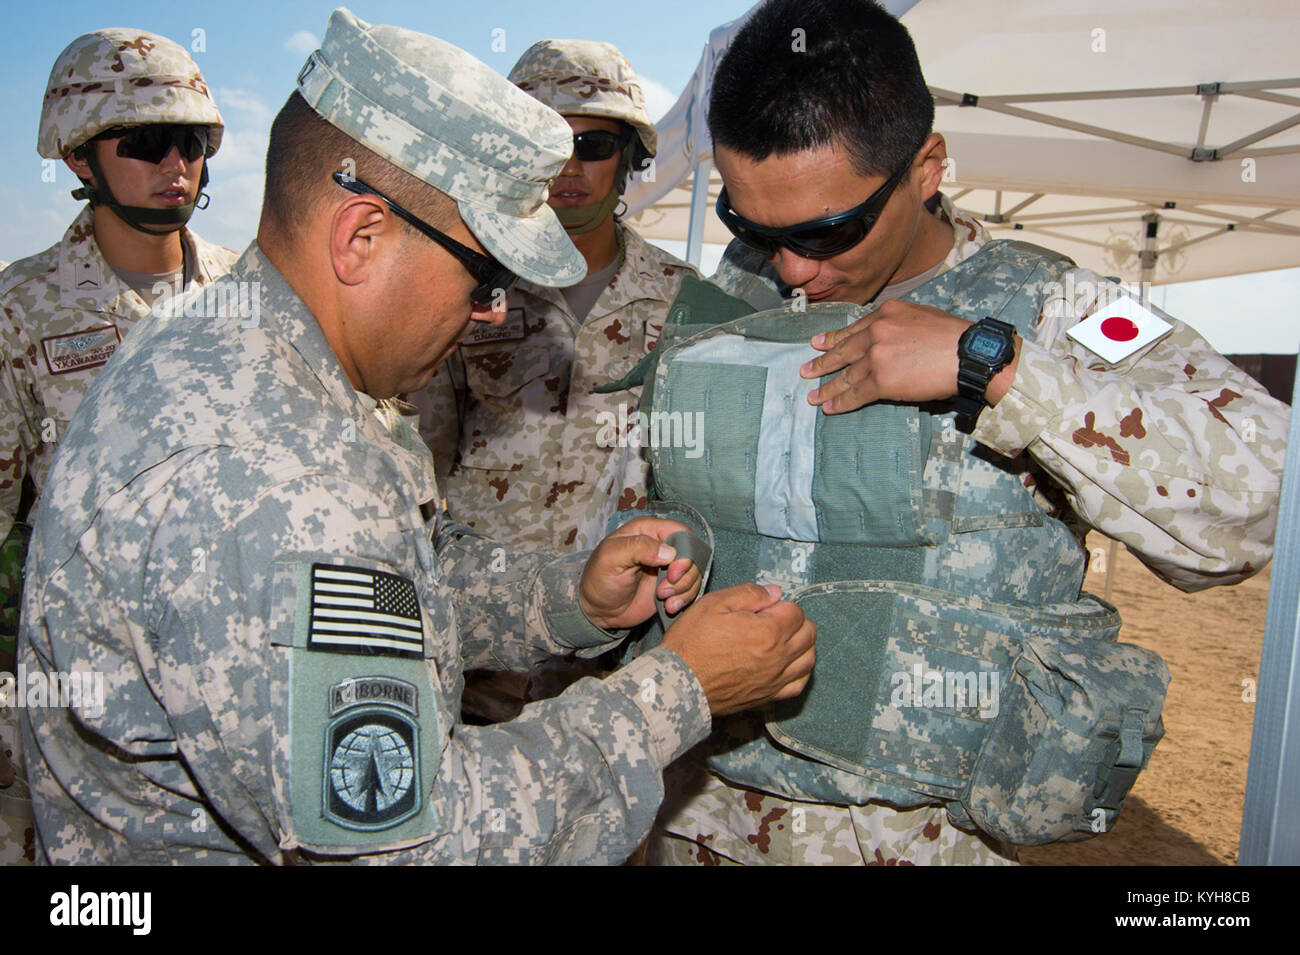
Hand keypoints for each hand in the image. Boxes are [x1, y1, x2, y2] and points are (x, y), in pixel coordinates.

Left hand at [579, 517, 702, 630]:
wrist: (598, 610)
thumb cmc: (599, 579)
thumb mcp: (611, 558)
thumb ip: (638, 548)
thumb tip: (669, 553)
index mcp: (647, 530)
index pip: (680, 531)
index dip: (684, 551)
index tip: (673, 572)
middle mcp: (662, 546)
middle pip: (692, 553)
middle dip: (684, 574)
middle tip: (664, 590)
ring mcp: (668, 567)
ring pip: (695, 573)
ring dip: (684, 589)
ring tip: (664, 599)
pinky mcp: (672, 586)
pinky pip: (691, 589)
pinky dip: (684, 599)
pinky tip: (669, 607)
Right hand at [660, 583, 815, 715]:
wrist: (678, 684)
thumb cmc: (693, 643)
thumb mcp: (714, 604)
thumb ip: (749, 594)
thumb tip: (774, 593)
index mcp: (769, 632)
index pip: (796, 611)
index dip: (779, 605)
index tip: (763, 608)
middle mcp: (779, 657)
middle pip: (809, 633)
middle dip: (795, 622)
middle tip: (773, 620)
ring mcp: (776, 679)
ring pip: (809, 659)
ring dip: (801, 645)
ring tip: (782, 640)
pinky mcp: (768, 696)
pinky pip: (799, 684)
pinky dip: (799, 671)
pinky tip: (787, 664)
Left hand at [799, 300, 1019, 413]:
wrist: (968, 354)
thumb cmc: (954, 336)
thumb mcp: (921, 315)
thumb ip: (898, 323)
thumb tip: (889, 336)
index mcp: (886, 313)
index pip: (854, 329)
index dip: (834, 339)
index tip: (819, 344)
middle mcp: (876, 332)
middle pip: (843, 351)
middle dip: (821, 363)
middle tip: (805, 370)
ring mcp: (876, 356)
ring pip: (846, 375)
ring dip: (827, 387)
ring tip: (813, 395)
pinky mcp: (881, 380)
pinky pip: (856, 393)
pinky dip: (841, 402)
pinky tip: (829, 407)